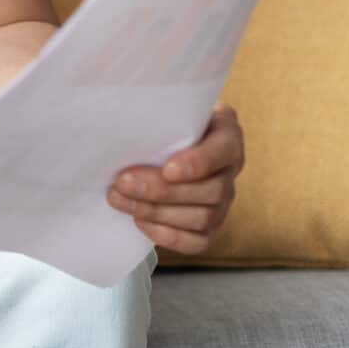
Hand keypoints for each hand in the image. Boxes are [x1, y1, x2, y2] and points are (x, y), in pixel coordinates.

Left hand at [107, 104, 244, 254]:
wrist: (166, 139)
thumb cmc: (165, 118)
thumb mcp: (167, 106)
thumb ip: (158, 112)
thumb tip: (122, 119)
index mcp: (226, 133)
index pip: (224, 150)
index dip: (198, 163)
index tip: (168, 169)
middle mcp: (230, 169)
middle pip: (210, 190)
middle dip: (161, 190)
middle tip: (121, 182)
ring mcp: (223, 201)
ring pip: (202, 218)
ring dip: (155, 211)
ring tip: (118, 198)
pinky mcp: (211, 226)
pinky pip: (199, 242)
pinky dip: (168, 236)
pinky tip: (139, 221)